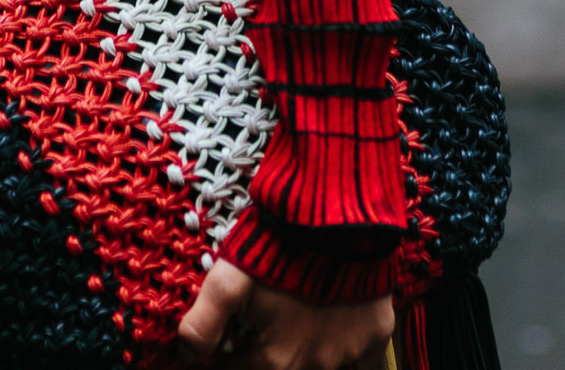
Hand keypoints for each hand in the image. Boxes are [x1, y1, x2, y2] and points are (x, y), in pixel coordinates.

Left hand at [177, 260, 393, 369]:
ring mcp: (350, 354)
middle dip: (264, 361)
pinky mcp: (377, 335)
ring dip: (302, 361)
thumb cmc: (280, 244)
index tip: (224, 347)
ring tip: (292, 335)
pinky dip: (348, 362)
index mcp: (276, 362)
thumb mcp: (230, 278)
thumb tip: (187, 357)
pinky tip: (332, 343)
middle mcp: (315, 367)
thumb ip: (203, 323)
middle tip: (259, 335)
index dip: (226, 361)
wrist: (339, 211)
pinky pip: (364, 368)